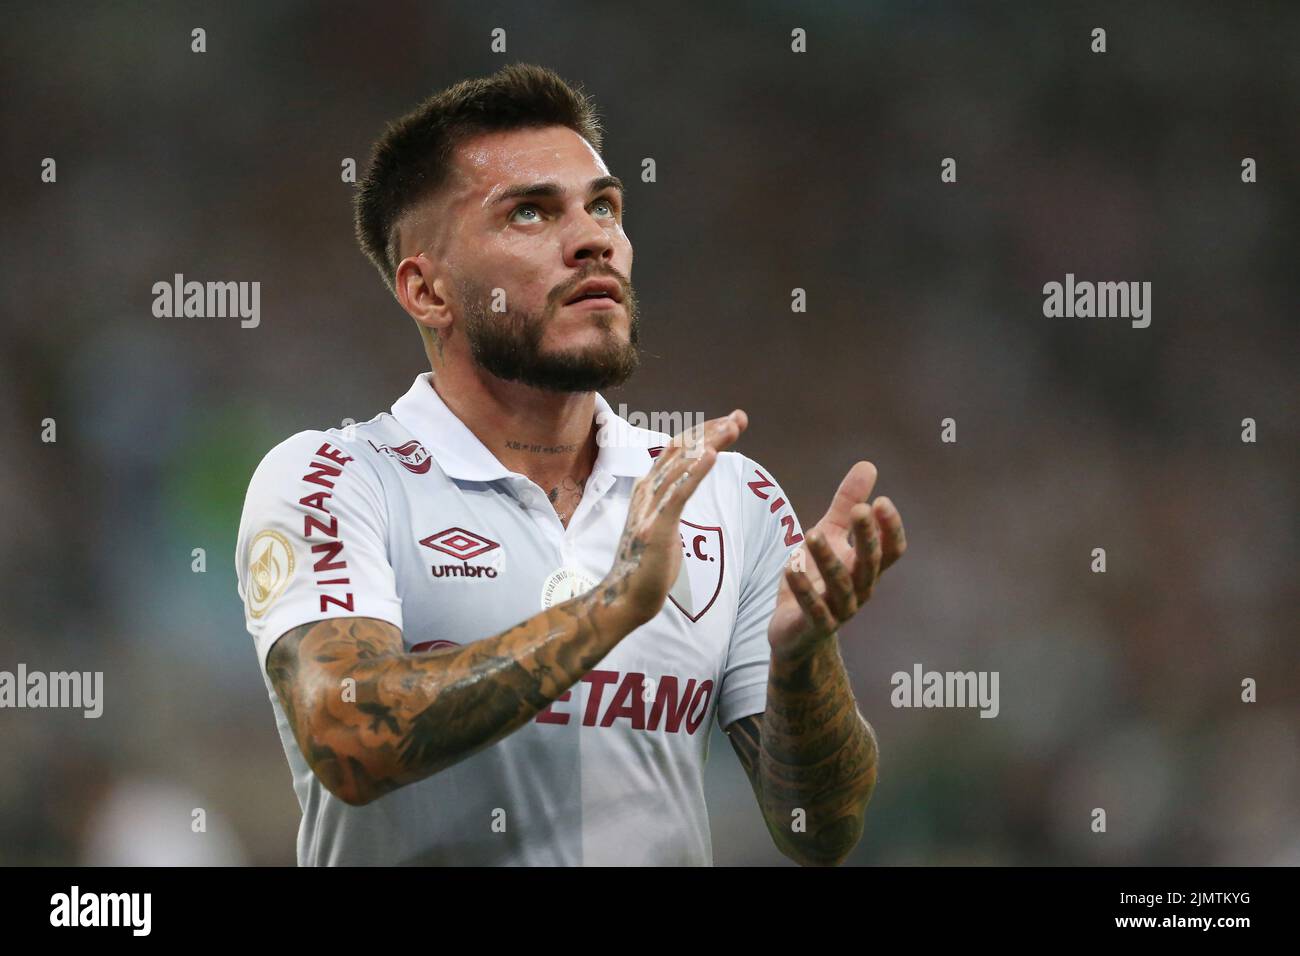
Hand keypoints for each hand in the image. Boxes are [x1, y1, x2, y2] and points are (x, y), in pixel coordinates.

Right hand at [603, 410, 747, 627]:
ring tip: (732, 428)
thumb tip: (686, 482)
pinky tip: (712, 455)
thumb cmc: (648, 563)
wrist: (627, 596)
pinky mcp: (656, 527)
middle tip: (739, 417)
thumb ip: (670, 499)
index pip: (678, 449)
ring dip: (709, 442)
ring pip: (682, 465)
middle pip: (681, 449)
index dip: (704, 431)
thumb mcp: (661, 521)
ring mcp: (650, 508)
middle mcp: (647, 490)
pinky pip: (679, 493)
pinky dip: (696, 471)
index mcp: (649, 487)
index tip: (732, 422)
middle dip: (711, 430)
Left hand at [767, 461, 906, 659]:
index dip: (889, 528)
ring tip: (812, 534)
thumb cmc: (816, 578)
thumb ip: (846, 504)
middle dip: (867, 538)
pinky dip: (803, 589)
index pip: (890, 550)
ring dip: (828, 560)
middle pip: (870, 564)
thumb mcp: (830, 535)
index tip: (882, 501)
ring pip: (841, 586)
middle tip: (860, 510)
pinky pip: (813, 609)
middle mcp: (860, 589)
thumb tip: (868, 465)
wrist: (795, 631)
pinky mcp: (814, 626)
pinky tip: (791, 568)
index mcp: (866, 568)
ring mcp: (839, 610)